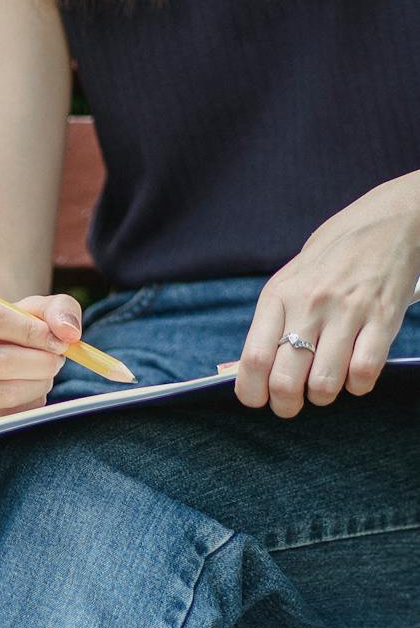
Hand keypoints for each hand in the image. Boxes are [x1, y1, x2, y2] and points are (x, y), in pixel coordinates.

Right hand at [0, 291, 82, 434]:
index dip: (32, 330)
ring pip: (2, 392)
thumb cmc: (6, 328)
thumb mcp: (29, 308)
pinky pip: (2, 417)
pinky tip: (29, 392)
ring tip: (45, 374)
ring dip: (37, 384)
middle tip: (57, 360)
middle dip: (40, 362)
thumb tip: (68, 333)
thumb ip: (57, 310)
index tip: (57, 340)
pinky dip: (27, 405)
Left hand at [236, 175, 419, 417]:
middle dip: (286, 405)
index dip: (252, 393)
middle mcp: (309, 304)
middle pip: (285, 381)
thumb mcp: (289, 281)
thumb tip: (240, 372)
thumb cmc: (330, 259)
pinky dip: (357, 385)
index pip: (253, 360)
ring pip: (324, 384)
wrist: (388, 222)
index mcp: (279, 296)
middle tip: (292, 403)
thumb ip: (268, 325)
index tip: (258, 399)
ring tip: (325, 384)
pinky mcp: (383, 317)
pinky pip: (363, 373)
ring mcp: (348, 311)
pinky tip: (354, 374)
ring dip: (322, 396)